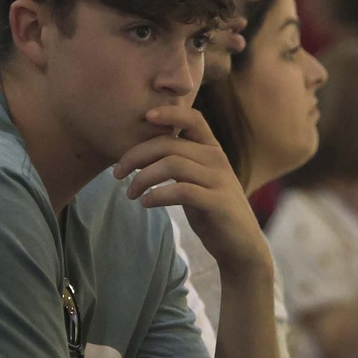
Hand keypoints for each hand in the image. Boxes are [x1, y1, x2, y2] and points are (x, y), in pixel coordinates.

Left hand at [114, 104, 268, 272]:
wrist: (241, 245)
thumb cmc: (211, 210)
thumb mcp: (197, 180)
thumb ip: (179, 162)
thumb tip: (139, 153)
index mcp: (212, 150)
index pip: (193, 119)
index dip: (169, 113)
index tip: (145, 117)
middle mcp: (217, 159)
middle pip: (169, 144)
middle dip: (136, 155)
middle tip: (117, 172)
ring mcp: (219, 180)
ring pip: (172, 165)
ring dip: (143, 178)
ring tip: (130, 193)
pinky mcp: (217, 203)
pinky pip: (181, 191)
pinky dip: (157, 194)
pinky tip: (145, 203)